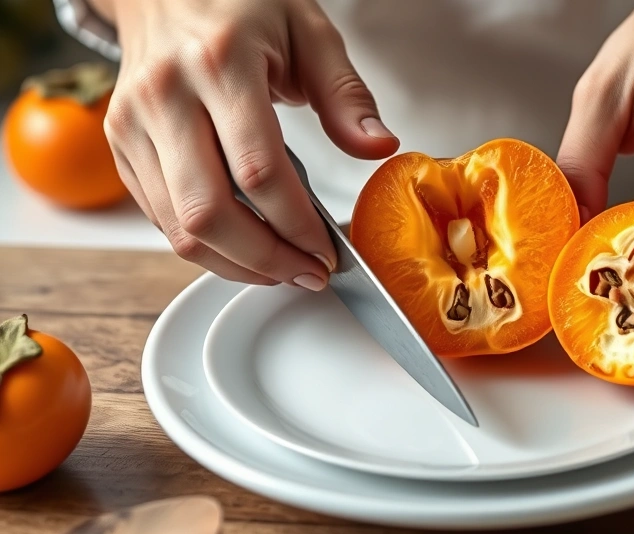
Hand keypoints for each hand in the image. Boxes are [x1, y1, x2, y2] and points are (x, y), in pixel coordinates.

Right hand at [94, 0, 398, 288]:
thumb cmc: (241, 4)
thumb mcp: (309, 32)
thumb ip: (346, 95)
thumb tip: (378, 147)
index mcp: (219, 64)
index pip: (259, 172)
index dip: (298, 226)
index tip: (329, 251)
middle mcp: (165, 96)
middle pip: (209, 213)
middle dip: (266, 260)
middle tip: (308, 273)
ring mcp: (132, 124)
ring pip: (177, 228)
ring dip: (235, 264)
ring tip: (281, 269)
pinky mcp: (120, 145)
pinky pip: (159, 217)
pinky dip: (204, 246)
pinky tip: (244, 249)